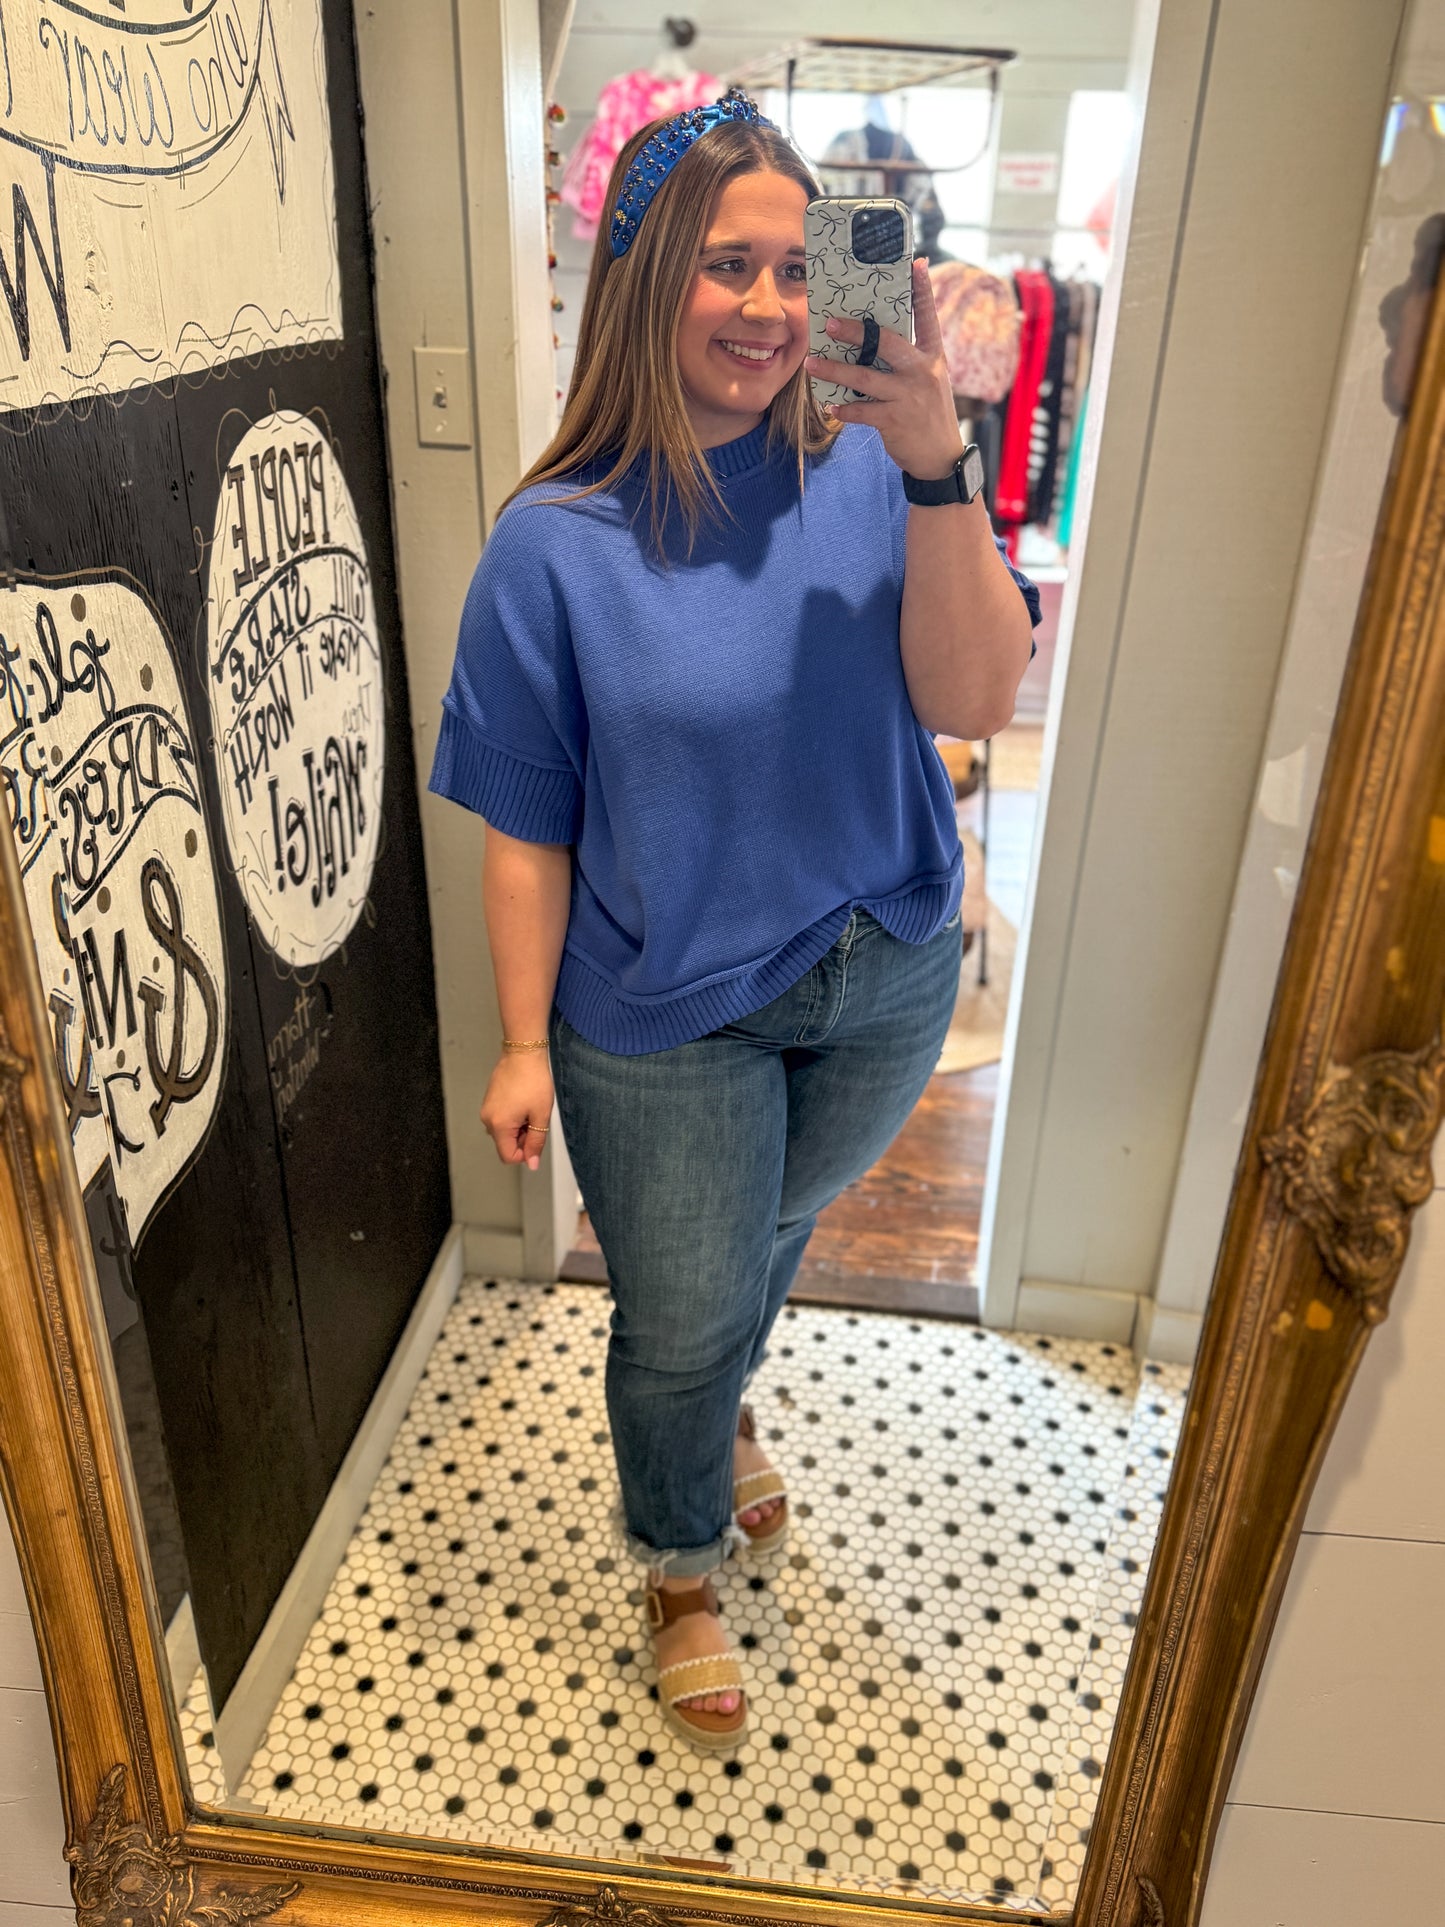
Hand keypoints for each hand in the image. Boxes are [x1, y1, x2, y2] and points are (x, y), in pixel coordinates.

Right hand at [481, 1051, 553, 1171]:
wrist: (523, 1052)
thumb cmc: (533, 1080)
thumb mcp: (540, 1115)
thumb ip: (536, 1142)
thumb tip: (532, 1163)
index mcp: (499, 1126)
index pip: (508, 1156)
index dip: (525, 1153)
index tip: (536, 1137)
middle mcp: (488, 1119)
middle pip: (505, 1144)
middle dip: (523, 1138)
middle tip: (536, 1118)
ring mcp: (487, 1109)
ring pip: (504, 1131)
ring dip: (519, 1127)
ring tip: (530, 1108)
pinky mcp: (489, 1101)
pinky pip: (501, 1119)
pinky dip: (514, 1117)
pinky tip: (524, 1102)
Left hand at [804, 258, 962, 480]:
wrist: (941, 457)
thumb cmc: (927, 412)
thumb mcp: (929, 379)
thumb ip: (909, 357)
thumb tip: (875, 337)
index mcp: (931, 356)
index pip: (927, 316)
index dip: (922, 289)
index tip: (915, 263)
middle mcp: (922, 371)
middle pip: (885, 342)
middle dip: (856, 332)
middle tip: (829, 324)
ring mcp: (908, 396)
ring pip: (865, 378)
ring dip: (834, 371)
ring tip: (811, 365)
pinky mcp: (895, 421)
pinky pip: (862, 412)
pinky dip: (843, 409)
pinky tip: (829, 406)